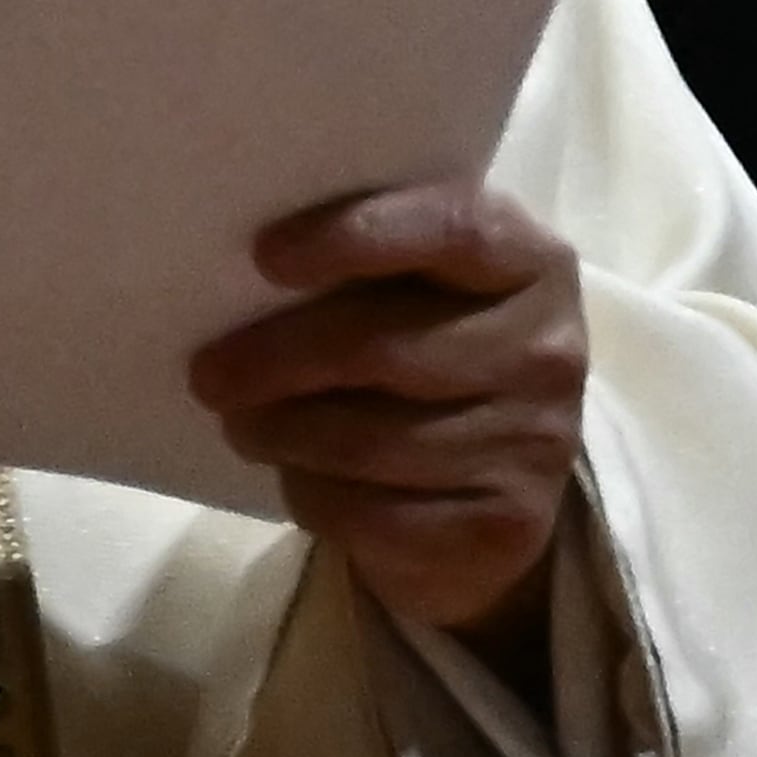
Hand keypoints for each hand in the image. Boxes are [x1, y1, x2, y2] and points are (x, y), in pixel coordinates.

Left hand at [189, 179, 589, 649]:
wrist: (497, 481)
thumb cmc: (433, 349)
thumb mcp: (424, 286)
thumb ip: (368, 259)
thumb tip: (239, 263)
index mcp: (532, 260)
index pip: (453, 229)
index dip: (356, 237)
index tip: (265, 257)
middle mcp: (549, 349)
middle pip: (387, 348)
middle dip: (279, 360)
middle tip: (208, 373)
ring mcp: (537, 444)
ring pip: (372, 442)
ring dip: (283, 434)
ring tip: (240, 422)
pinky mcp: (508, 527)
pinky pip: (378, 515)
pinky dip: (314, 496)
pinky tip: (294, 476)